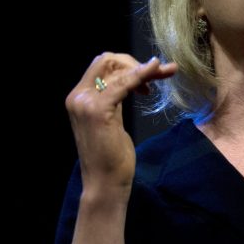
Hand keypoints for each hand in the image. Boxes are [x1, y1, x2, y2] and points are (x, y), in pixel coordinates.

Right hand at [65, 53, 176, 200]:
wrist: (105, 183)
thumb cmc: (112, 157)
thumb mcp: (111, 121)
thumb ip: (114, 99)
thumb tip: (132, 82)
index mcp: (78, 97)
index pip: (101, 65)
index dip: (127, 64)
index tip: (151, 74)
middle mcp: (77, 96)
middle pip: (107, 60)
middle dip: (135, 62)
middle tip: (159, 73)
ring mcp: (85, 103)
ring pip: (117, 69)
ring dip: (145, 68)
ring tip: (166, 72)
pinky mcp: (98, 110)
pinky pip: (124, 83)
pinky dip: (141, 74)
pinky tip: (155, 72)